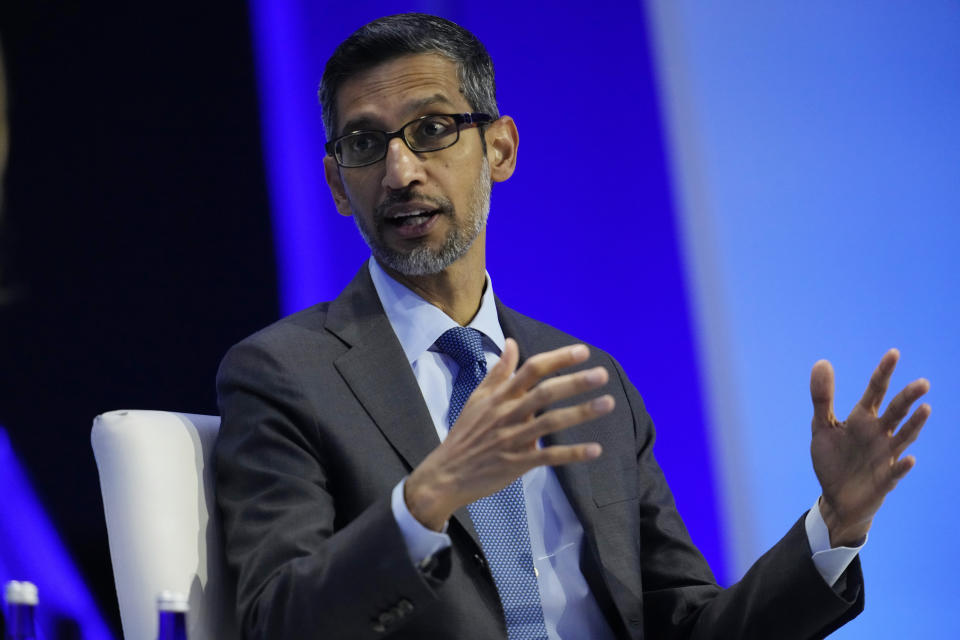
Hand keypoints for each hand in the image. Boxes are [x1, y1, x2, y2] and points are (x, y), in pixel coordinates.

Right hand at [405, 339, 613, 530]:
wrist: (446, 474)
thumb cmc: (465, 435)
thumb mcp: (477, 399)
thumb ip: (498, 371)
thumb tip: (511, 343)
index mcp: (499, 396)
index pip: (532, 370)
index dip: (558, 359)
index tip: (583, 351)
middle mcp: (507, 414)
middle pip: (545, 393)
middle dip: (575, 382)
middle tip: (602, 374)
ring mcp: (513, 439)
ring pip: (551, 423)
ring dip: (581, 413)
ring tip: (607, 403)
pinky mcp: (517, 463)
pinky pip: (549, 457)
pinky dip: (572, 453)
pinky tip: (595, 449)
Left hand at [810, 349, 929, 546]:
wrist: (835, 498)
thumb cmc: (833, 460)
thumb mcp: (821, 427)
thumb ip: (822, 398)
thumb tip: (822, 362)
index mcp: (862, 419)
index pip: (875, 391)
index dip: (883, 373)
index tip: (893, 353)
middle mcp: (878, 434)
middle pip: (896, 411)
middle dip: (908, 397)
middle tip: (922, 383)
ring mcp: (884, 456)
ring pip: (903, 437)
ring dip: (914, 425)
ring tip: (925, 409)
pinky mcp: (884, 480)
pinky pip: (895, 472)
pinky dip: (902, 466)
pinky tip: (909, 459)